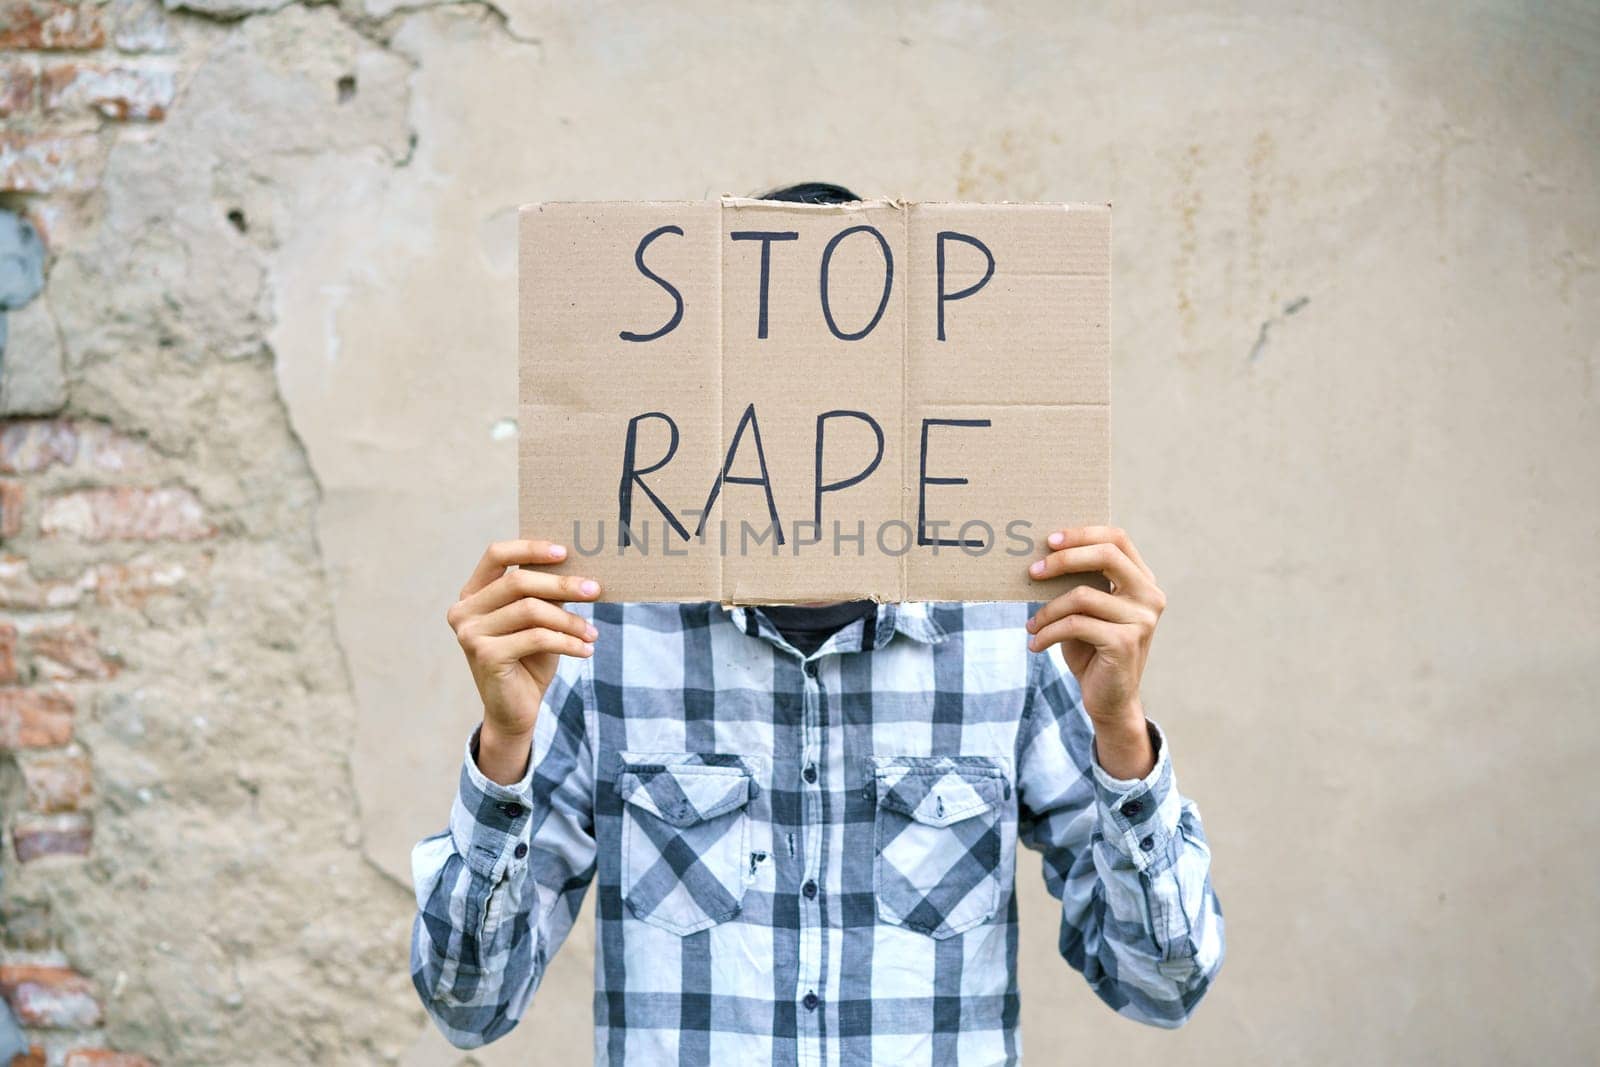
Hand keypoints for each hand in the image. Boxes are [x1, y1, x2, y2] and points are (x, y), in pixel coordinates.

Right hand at [447, 539, 601, 782]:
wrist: (513, 710)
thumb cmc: (528, 659)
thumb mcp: (538, 621)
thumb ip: (546, 594)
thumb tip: (580, 570)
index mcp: (473, 593)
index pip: (496, 554)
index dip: (530, 549)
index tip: (564, 552)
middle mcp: (464, 610)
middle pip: (518, 581)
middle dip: (562, 585)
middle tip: (595, 590)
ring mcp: (470, 633)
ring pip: (531, 610)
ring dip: (569, 620)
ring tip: (592, 633)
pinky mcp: (485, 656)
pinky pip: (536, 638)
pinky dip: (567, 642)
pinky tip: (586, 650)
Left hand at [1025, 526, 1164, 777]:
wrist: (1109, 699)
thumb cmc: (1091, 648)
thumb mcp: (1086, 609)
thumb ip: (1079, 581)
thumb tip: (1040, 554)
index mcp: (1143, 580)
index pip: (1117, 539)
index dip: (1082, 534)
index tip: (1049, 540)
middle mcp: (1149, 596)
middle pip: (1105, 556)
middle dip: (1063, 560)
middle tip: (1032, 572)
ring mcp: (1142, 619)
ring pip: (1081, 596)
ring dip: (1047, 611)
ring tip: (1032, 624)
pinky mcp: (1125, 642)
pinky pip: (1075, 625)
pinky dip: (1048, 632)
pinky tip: (1035, 643)